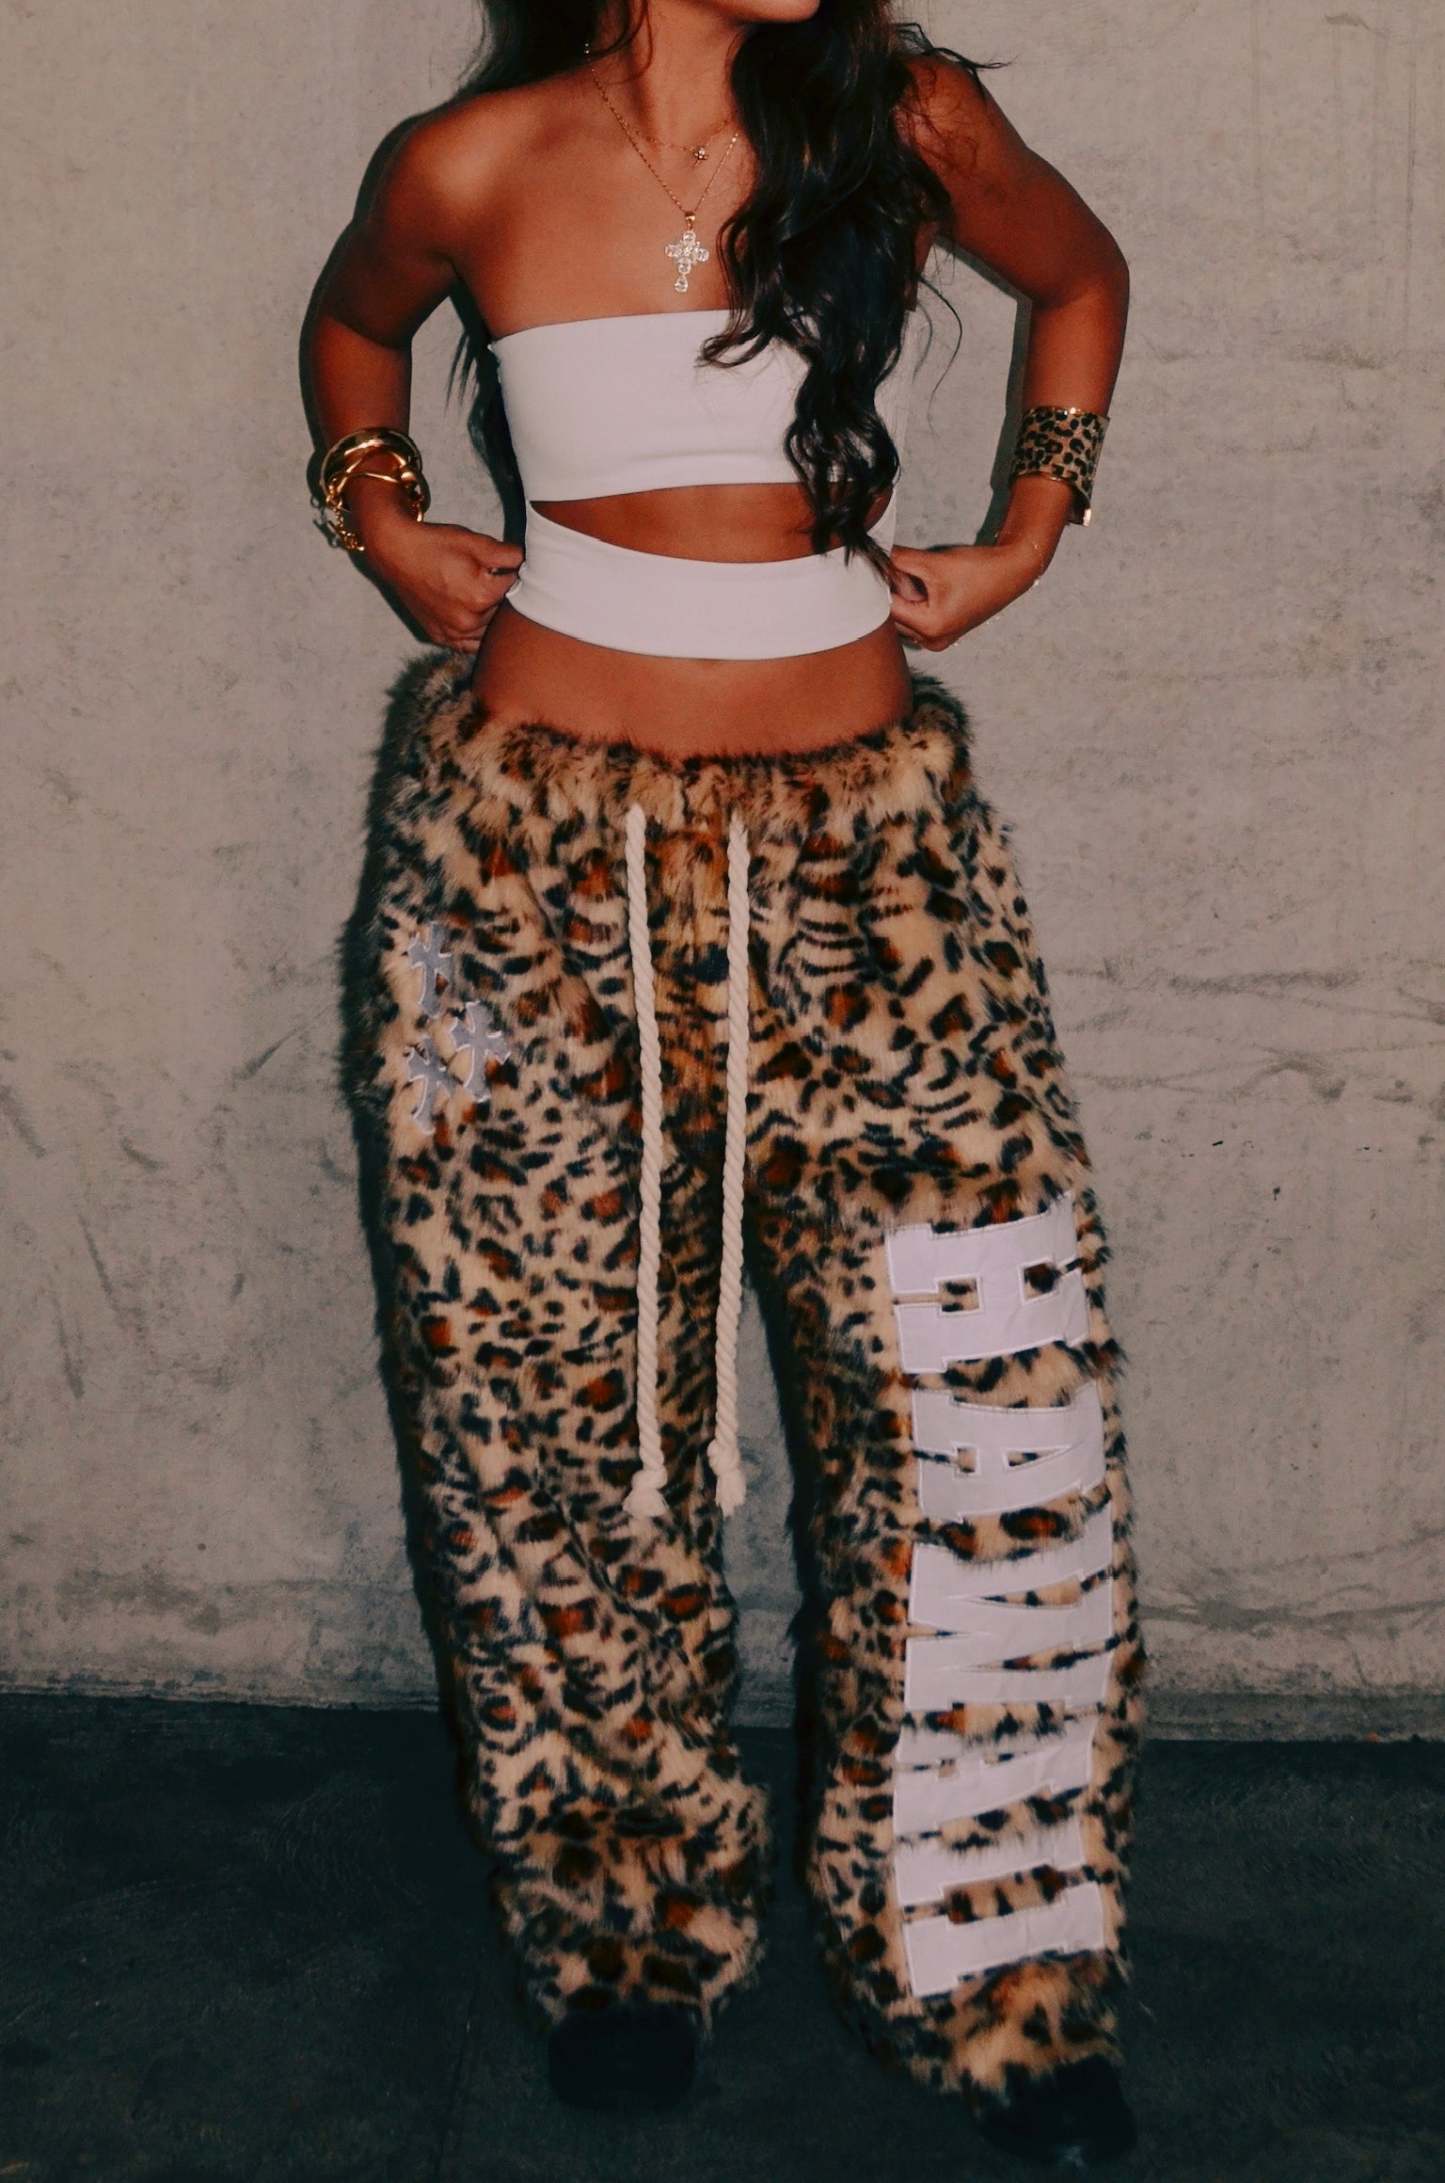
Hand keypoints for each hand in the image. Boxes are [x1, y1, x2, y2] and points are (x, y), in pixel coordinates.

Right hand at [353, 500, 524, 648]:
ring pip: (488, 632)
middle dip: (505, 598)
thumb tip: (530, 563)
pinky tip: (476, 619)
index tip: (512, 568)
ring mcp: (452, 633)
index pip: (516, 589)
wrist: (395, 551)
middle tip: (498, 581)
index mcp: (481, 597)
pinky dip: (476, 635)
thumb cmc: (436, 544)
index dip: (517, 576)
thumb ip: (508, 555)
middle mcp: (468, 622)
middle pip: (503, 614)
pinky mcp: (439, 637)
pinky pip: (468, 645)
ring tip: (483, 596)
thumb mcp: (476, 542)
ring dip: (492, 618)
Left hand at [885, 537, 1046, 651]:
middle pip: (893, 618)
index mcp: (930, 627)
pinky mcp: (942, 634)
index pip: (888, 608)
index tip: (874, 567)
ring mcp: (937, 641)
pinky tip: (921, 588)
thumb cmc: (978, 569)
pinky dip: (913, 605)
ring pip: (903, 620)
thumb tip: (874, 557)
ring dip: (901, 599)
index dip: (879, 586)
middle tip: (894, 569)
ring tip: (912, 578)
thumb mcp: (934, 562)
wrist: (1011, 573)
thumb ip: (899, 560)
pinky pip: (915, 622)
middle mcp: (932, 641)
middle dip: (891, 593)